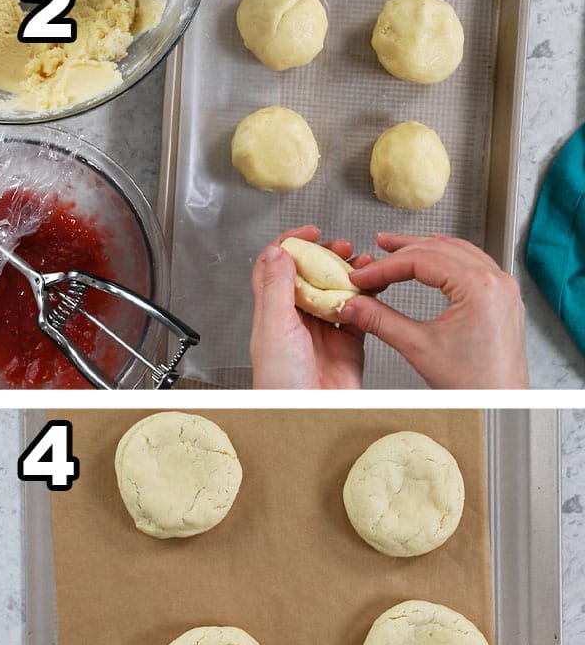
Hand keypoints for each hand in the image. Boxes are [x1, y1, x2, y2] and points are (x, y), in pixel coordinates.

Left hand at [251, 225, 373, 388]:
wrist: (305, 412)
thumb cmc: (280, 381)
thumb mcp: (274, 327)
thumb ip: (276, 288)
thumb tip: (276, 252)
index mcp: (273, 311)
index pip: (274, 267)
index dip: (289, 245)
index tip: (309, 232)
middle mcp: (296, 319)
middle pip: (309, 275)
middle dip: (325, 256)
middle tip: (341, 246)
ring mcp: (322, 329)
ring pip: (336, 290)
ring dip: (348, 273)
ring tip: (362, 262)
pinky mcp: (346, 342)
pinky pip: (358, 312)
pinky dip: (367, 296)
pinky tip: (372, 287)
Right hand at [339, 234, 527, 388]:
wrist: (499, 400)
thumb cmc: (473, 381)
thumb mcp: (418, 346)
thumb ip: (381, 321)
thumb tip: (354, 306)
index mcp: (478, 288)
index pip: (421, 261)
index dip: (385, 266)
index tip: (363, 276)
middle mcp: (495, 281)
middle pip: (439, 249)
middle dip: (402, 250)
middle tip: (374, 251)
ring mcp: (502, 287)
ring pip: (458, 250)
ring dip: (424, 247)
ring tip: (397, 247)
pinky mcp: (502, 296)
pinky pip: (473, 262)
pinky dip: (446, 257)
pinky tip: (433, 258)